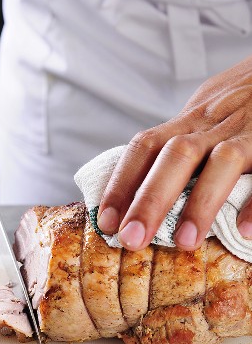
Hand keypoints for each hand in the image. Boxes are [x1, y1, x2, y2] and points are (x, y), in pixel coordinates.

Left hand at [97, 55, 251, 250]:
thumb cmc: (240, 101)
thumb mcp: (205, 113)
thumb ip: (180, 143)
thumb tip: (141, 187)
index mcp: (190, 120)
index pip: (146, 146)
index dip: (121, 183)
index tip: (105, 222)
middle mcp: (213, 124)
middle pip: (175, 156)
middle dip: (149, 200)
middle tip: (132, 239)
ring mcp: (248, 131)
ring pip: (221, 162)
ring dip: (199, 203)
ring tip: (185, 242)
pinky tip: (245, 230)